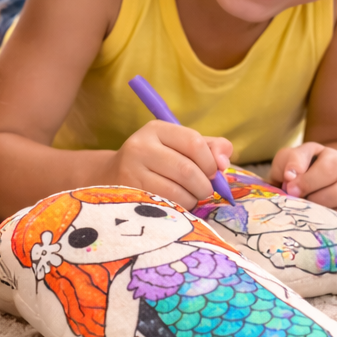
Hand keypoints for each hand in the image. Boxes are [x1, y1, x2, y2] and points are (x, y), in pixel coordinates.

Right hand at [109, 121, 232, 208]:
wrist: (112, 177)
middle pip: (187, 169)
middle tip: (204, 190)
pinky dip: (180, 207)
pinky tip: (177, 203)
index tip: (212, 172)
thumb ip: (210, 147)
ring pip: (177, 190)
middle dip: (204, 185)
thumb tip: (224, 161)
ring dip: (192, 198)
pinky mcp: (129, 194)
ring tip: (190, 196)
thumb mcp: (180, 146)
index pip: (193, 142)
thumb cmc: (157, 161)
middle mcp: (140, 146)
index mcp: (157, 129)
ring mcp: (131, 170)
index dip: (210, 161)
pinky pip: (166, 204)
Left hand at [270, 143, 336, 223]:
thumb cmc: (296, 175)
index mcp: (333, 157)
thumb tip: (291, 176)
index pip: (330, 167)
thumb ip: (289, 163)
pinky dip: (335, 224)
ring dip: (326, 212)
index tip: (290, 189)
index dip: (309, 180)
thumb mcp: (288, 162)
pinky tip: (319, 222)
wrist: (308, 188)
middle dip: (318, 199)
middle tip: (299, 204)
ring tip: (309, 213)